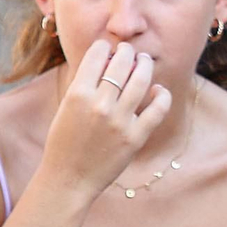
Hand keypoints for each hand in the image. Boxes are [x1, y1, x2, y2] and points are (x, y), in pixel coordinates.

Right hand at [39, 40, 173, 200]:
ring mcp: (119, 121)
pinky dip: (162, 95)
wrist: (69, 179)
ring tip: (144, 62)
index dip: (105, 47)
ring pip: (142, 80)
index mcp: (77, 94)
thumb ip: (84, 85)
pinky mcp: (136, 137)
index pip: (97, 55)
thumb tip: (105, 60)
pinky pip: (158, 109)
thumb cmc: (64, 142)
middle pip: (121, 63)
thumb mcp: (66, 108)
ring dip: (145, 66)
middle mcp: (99, 104)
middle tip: (130, 52)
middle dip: (127, 52)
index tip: (108, 47)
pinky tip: (159, 90)